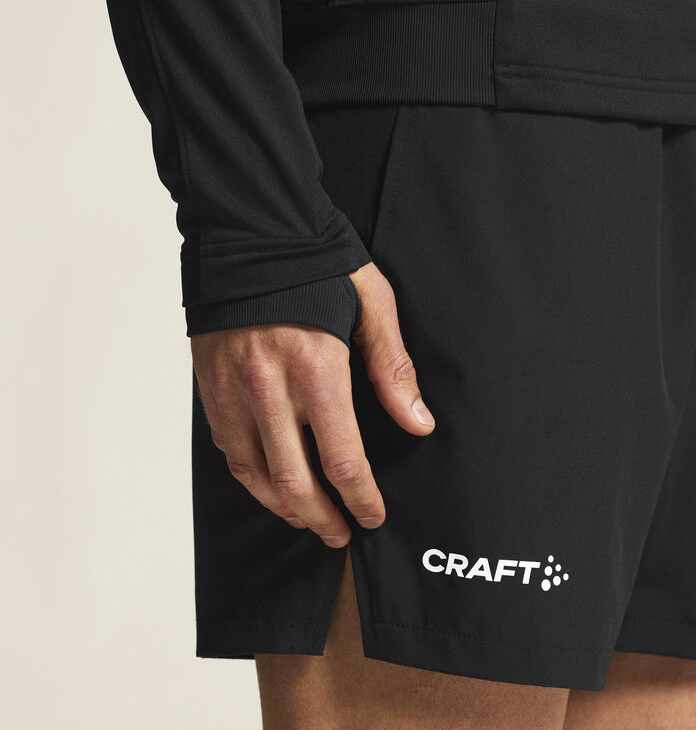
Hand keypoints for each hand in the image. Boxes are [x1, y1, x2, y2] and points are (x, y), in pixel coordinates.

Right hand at [190, 261, 434, 547]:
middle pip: (294, 482)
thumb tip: (418, 423)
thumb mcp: (371, 303)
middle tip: (340, 534)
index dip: (359, 498)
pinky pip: (228, 449)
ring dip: (283, 506)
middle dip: (321, 517)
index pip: (341, 459)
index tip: (372, 517)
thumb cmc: (315, 260)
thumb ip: (392, 368)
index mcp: (315, 367)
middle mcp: (268, 387)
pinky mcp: (209, 384)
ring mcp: (232, 389)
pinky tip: (270, 482)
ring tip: (308, 518)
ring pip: (254, 474)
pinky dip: (251, 476)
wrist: (248, 229)